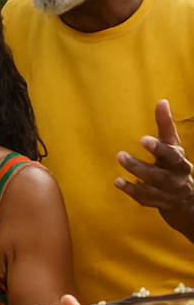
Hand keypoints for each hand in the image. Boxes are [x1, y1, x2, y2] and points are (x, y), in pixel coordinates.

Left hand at [116, 99, 193, 235]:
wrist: (187, 198)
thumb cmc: (174, 164)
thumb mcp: (173, 145)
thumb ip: (165, 125)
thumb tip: (161, 101)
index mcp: (180, 163)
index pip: (171, 156)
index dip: (158, 148)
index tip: (143, 139)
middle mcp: (176, 180)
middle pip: (158, 175)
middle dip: (139, 167)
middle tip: (120, 155)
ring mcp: (167, 194)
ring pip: (150, 190)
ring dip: (133, 182)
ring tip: (117, 174)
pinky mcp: (158, 204)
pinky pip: (144, 200)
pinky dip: (132, 192)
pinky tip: (119, 182)